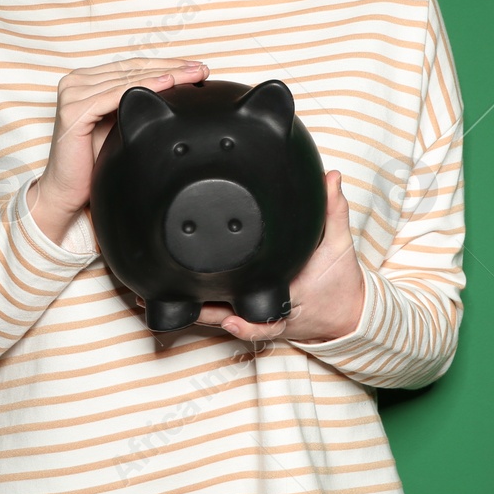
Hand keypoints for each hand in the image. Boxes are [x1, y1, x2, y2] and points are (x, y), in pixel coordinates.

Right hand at [27, 58, 207, 243]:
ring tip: (193, 74)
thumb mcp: (121, 124)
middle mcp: (76, 81)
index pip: (132, 66)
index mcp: (86, 80)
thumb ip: (137, 104)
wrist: (68, 191)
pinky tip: (168, 84)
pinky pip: (116, 95)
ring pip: (129, 79)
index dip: (166, 64)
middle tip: (202, 68)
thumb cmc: (95, 162)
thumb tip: (177, 91)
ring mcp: (72, 93)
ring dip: (165, 74)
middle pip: (133, 69)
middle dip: (171, 67)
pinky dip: (144, 87)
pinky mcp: (74, 110)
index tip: (196, 67)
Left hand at [169, 170, 364, 343]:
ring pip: (216, 317)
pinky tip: (169, 298)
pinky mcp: (248, 314)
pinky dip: (194, 309)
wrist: (345, 315)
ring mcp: (255, 315)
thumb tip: (331, 177)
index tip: (225, 312)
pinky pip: (218, 313)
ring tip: (149, 299)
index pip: (260, 306)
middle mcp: (266, 309)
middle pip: (227, 315)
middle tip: (167, 298)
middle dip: (197, 309)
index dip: (242, 316)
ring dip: (186, 310)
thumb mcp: (340, 246)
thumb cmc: (340, 282)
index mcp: (287, 294)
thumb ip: (333, 211)